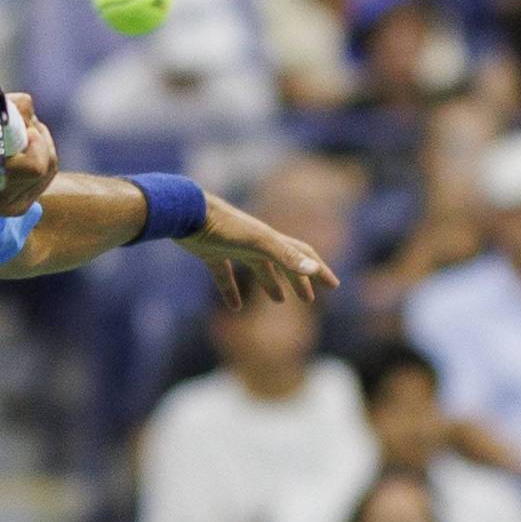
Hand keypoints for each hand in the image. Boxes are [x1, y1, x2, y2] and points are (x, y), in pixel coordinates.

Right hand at [0, 93, 58, 217]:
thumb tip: (28, 106)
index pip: (33, 166)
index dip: (36, 142)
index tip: (26, 128)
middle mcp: (0, 199)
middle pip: (46, 165)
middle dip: (40, 139)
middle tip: (26, 127)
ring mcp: (12, 207)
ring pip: (49, 170)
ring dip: (42, 147)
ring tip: (22, 136)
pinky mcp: (20, 208)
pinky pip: (44, 179)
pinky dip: (40, 159)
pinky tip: (23, 152)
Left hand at [179, 192, 340, 308]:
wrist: (186, 213)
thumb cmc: (223, 226)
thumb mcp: (258, 243)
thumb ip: (285, 256)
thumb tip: (313, 268)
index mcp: (270, 240)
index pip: (302, 255)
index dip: (319, 270)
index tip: (333, 286)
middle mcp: (255, 242)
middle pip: (283, 264)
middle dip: (299, 281)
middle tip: (308, 300)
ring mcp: (233, 247)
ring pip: (258, 268)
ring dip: (271, 284)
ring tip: (279, 300)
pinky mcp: (211, 254)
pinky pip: (225, 276)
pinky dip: (231, 292)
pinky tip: (234, 307)